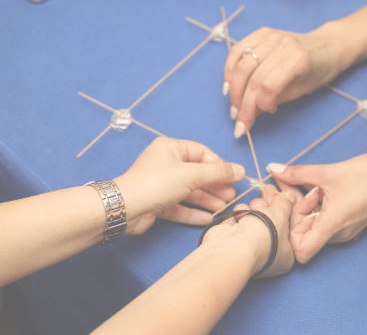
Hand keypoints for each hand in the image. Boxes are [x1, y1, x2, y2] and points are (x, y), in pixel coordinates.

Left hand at [115, 137, 244, 234]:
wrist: (126, 207)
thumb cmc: (156, 183)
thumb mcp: (191, 174)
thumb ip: (217, 173)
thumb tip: (240, 170)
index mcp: (170, 148)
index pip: (201, 153)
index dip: (219, 165)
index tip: (234, 176)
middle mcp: (165, 164)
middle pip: (197, 173)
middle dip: (215, 185)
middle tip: (231, 195)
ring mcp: (161, 184)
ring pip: (189, 191)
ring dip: (207, 199)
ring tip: (223, 207)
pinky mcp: (157, 202)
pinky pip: (179, 205)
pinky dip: (193, 211)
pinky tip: (208, 218)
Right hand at [201, 185, 298, 277]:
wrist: (233, 247)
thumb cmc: (264, 235)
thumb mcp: (281, 215)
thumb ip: (285, 203)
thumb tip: (290, 194)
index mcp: (286, 253)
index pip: (288, 225)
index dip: (285, 207)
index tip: (281, 192)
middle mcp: (268, 251)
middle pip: (271, 219)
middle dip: (268, 205)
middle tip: (267, 191)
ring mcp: (249, 245)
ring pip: (254, 217)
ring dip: (254, 208)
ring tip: (253, 208)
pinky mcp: (233, 238)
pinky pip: (240, 219)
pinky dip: (240, 213)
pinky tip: (241, 214)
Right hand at [223, 26, 342, 137]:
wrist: (327, 46)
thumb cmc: (317, 71)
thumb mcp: (300, 91)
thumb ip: (274, 100)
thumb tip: (249, 114)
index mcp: (298, 60)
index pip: (267, 87)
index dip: (256, 107)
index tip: (252, 122)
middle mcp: (283, 45)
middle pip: (252, 78)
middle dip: (241, 103)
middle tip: (238, 119)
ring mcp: (271, 36)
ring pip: (241, 65)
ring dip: (233, 88)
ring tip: (234, 105)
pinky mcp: (262, 32)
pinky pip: (237, 50)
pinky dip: (229, 68)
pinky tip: (229, 84)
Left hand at [267, 154, 366, 262]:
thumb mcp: (328, 172)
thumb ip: (297, 173)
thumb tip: (272, 169)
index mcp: (331, 226)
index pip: (300, 253)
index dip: (288, 233)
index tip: (288, 207)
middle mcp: (337, 235)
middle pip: (302, 236)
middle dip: (293, 212)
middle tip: (293, 187)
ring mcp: (343, 231)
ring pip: (312, 226)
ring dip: (304, 207)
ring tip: (311, 186)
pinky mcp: (347, 223)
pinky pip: (323, 221)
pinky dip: (316, 207)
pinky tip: (319, 189)